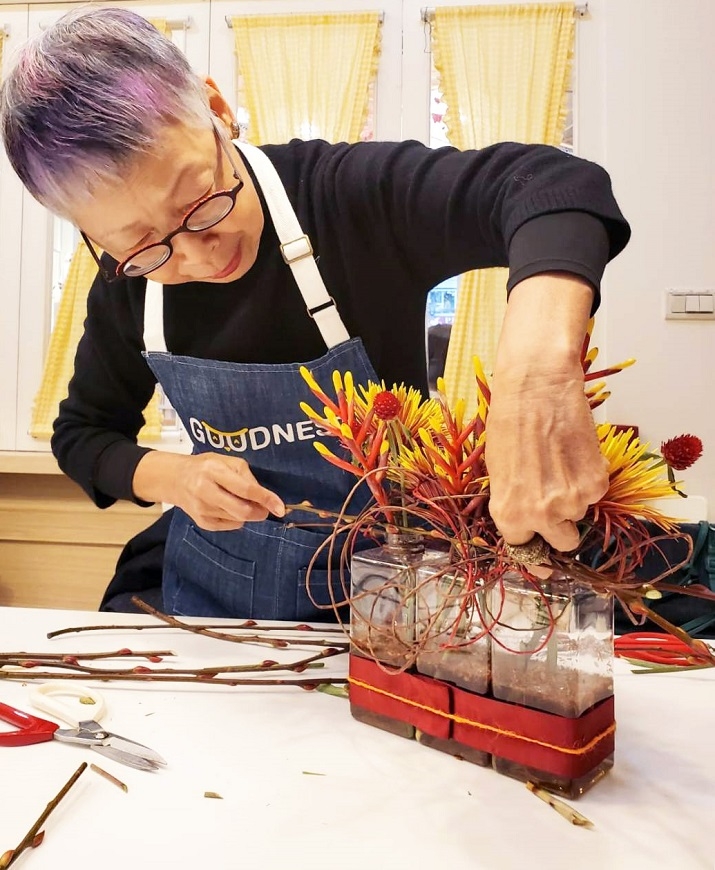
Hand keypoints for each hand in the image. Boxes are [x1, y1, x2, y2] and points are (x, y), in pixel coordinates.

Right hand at [134, 451, 284, 530]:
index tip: (280, 508)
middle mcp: (205, 490)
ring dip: (247, 513)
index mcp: (213, 471)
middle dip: (259, 512)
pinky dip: (236, 519)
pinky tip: (228, 507)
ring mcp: (202, 509)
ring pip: (237, 519)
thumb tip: (263, 497)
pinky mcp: (201, 522)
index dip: (266, 499)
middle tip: (265, 508)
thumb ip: (246, 477)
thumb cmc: (206, 466)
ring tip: (239, 501)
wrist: (175, 479)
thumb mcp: (227, 461)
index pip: (245, 489)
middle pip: (241, 510)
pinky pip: (229, 525)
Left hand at [486, 273, 608, 553]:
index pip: (525, 550)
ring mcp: (572, 502)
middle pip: (562, 543)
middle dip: (560, 528)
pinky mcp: (597, 483)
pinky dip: (588, 479)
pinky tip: (574, 453)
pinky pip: (595, 494)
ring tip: (560, 464)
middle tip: (556, 502)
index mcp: (509, 515)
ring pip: (580, 515)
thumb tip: (526, 522)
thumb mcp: (497, 470)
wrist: (537, 388)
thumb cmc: (508, 422)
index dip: (533, 544)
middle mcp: (541, 516)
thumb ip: (513, 503)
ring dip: (574, 498)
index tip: (540, 547)